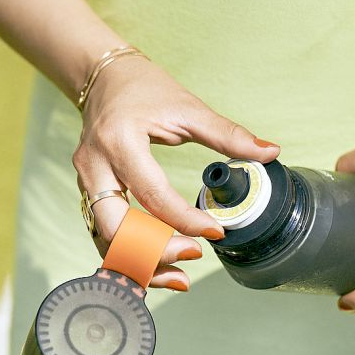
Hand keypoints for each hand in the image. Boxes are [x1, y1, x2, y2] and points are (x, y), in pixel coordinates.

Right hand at [74, 55, 279, 290]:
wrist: (103, 77)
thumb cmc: (144, 88)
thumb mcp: (188, 106)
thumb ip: (228, 134)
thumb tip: (270, 152)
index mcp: (120, 141)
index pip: (153, 195)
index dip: (185, 220)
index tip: (216, 231)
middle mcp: (94, 165)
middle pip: (116, 229)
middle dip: (155, 253)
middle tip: (194, 257)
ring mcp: (84, 181)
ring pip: (105, 240)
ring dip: (140, 264)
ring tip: (178, 277)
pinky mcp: (86, 193)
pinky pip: (103, 234)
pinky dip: (128, 255)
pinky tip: (157, 266)